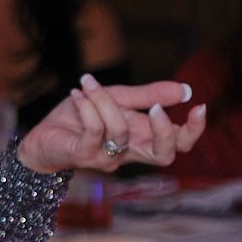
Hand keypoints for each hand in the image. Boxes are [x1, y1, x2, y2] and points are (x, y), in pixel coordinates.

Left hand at [16, 73, 207, 176]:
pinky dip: (88, 107)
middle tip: (157, 108)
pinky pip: (94, 131)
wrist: (42, 136)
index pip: (177, 143)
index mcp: (141, 138)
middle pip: (164, 156)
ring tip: (88, 84)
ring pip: (120, 132)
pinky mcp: (83, 156)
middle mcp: (128, 152)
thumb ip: (148, 95)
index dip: (192, 130)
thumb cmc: (81, 118)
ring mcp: (106, 158)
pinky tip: (78, 94)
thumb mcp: (117, 98)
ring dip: (106, 102)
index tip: (199, 106)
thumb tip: (184, 89)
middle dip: (165, 132)